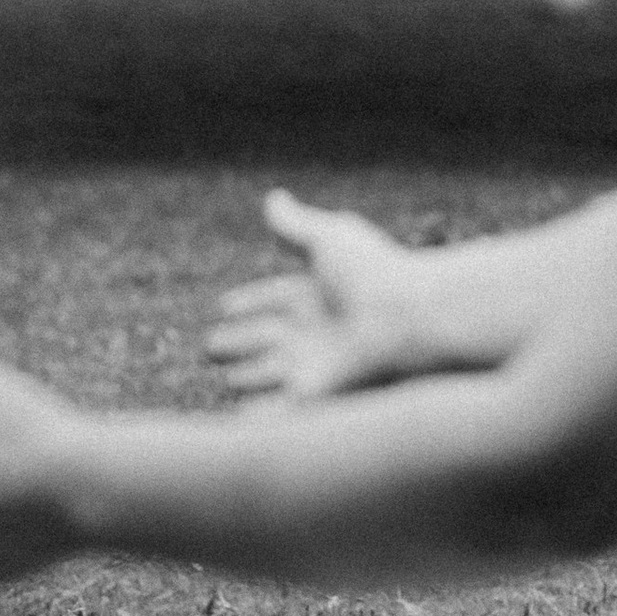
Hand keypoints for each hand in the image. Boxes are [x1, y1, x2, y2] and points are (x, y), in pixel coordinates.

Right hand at [204, 189, 413, 401]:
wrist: (407, 316)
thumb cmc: (373, 271)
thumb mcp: (329, 238)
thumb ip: (296, 225)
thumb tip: (273, 198)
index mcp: (313, 294)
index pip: (271, 298)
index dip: (247, 303)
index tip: (223, 307)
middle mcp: (311, 331)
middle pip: (263, 338)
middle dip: (235, 343)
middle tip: (209, 347)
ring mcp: (313, 364)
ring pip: (265, 373)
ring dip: (245, 377)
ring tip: (224, 377)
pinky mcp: (316, 393)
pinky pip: (281, 409)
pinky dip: (259, 415)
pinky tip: (239, 418)